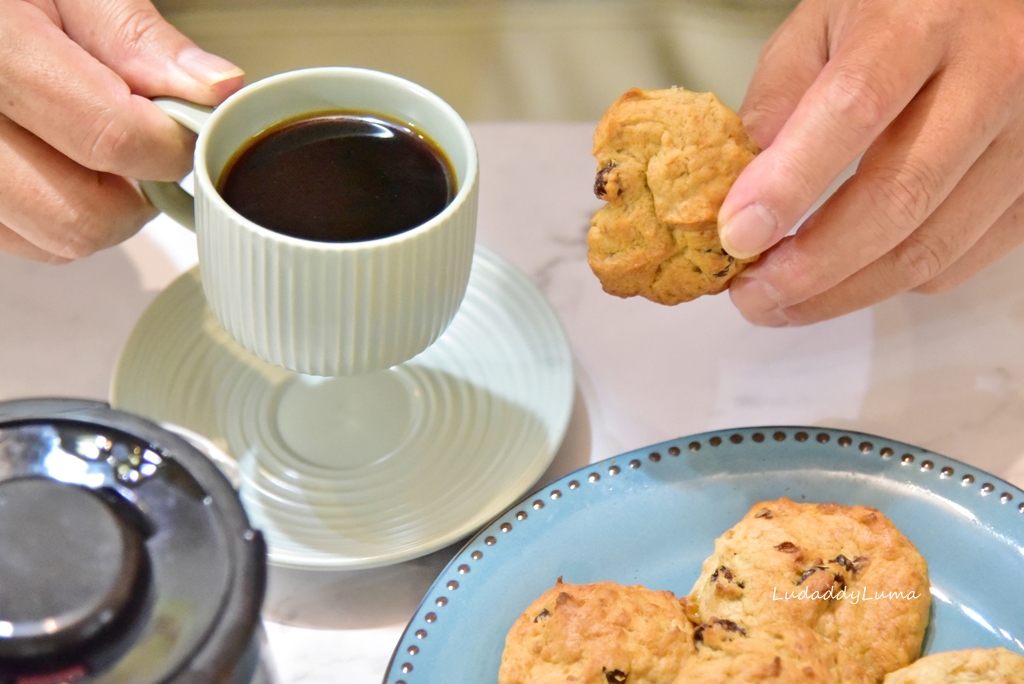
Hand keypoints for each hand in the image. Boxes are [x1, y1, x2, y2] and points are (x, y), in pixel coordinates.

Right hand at [0, 0, 242, 262]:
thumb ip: (134, 37)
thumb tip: (213, 88)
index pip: (109, 135)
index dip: (169, 143)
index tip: (186, 127)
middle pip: (81, 215)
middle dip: (138, 193)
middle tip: (147, 148)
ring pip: (54, 241)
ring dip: (100, 210)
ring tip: (100, 152)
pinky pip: (22, 243)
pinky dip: (57, 216)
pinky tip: (57, 164)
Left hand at [718, 0, 1023, 325]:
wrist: (997, 4)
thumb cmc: (905, 9)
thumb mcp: (825, 21)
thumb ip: (781, 96)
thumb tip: (742, 192)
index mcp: (922, 23)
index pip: (853, 110)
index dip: (789, 183)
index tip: (739, 235)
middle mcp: (992, 74)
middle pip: (898, 196)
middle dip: (811, 266)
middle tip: (753, 294)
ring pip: (931, 246)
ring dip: (844, 292)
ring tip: (784, 300)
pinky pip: (961, 260)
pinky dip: (892, 281)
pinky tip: (848, 277)